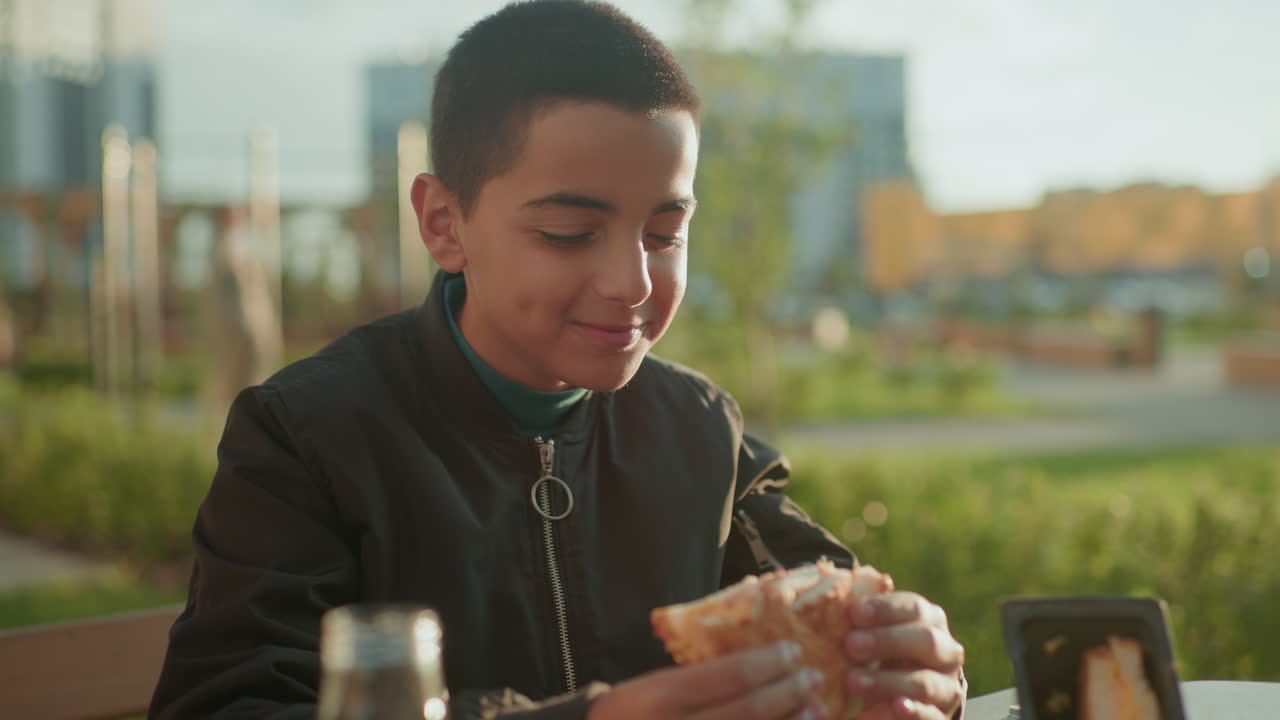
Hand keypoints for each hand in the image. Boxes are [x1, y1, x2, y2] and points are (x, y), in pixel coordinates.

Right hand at [588, 642, 828, 719]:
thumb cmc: (631, 718)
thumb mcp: (650, 689)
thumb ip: (696, 679)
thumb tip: (762, 662)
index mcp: (658, 697)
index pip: (728, 675)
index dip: (769, 662)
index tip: (794, 650)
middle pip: (748, 710)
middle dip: (788, 692)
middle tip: (813, 678)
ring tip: (815, 710)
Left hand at [842, 592, 965, 719]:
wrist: (906, 695)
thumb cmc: (883, 653)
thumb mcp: (877, 633)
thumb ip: (864, 620)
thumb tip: (836, 599)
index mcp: (931, 621)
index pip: (914, 608)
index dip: (885, 609)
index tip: (854, 614)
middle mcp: (946, 652)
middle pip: (926, 641)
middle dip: (887, 641)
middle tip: (851, 645)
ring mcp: (946, 688)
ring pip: (925, 682)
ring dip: (888, 681)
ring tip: (853, 681)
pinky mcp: (940, 717)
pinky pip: (930, 715)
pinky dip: (912, 710)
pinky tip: (895, 706)